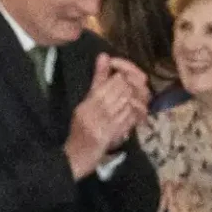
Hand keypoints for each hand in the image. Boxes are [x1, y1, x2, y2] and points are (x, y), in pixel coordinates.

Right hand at [65, 56, 146, 179]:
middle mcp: (96, 112)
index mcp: (88, 102)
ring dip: (134, 102)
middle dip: (130, 89)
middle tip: (130, 90)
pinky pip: (129, 119)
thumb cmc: (80, 127)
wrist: (77, 156)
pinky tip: (132, 113)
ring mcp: (104, 124)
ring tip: (130, 102)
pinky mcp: (112, 135)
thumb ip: (97, 79)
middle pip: (122, 92)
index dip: (123, 78)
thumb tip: (104, 55)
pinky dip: (134, 115)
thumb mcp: (86, 102)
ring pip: (128, 104)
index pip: (113, 82)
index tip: (123, 79)